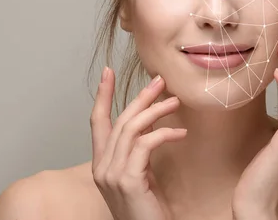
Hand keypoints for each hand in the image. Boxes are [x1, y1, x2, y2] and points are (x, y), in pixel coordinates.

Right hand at [90, 67, 186, 219]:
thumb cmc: (148, 210)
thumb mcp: (140, 174)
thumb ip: (138, 150)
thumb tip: (149, 120)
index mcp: (101, 165)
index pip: (97, 122)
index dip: (102, 96)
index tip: (107, 72)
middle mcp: (101, 168)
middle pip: (120, 120)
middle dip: (140, 97)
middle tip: (160, 81)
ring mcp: (112, 175)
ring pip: (132, 129)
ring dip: (155, 111)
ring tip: (175, 102)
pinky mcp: (128, 181)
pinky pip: (145, 145)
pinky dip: (164, 134)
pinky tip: (180, 133)